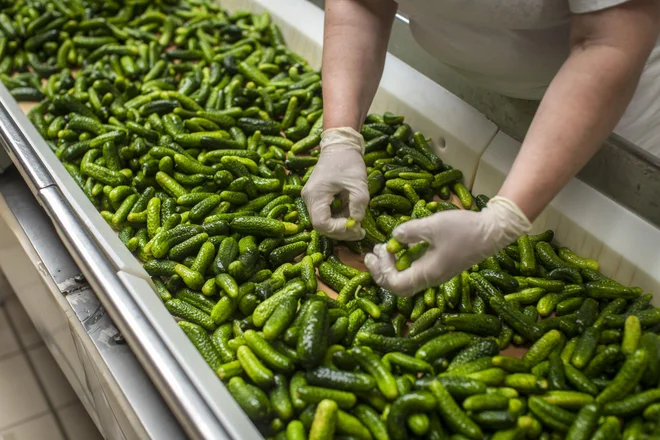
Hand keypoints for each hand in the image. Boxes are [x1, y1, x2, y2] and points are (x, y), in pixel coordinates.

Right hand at [301, 128, 369, 240]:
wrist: (339, 145)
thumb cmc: (348, 161)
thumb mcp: (358, 184)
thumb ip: (359, 205)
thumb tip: (356, 223)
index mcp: (316, 194)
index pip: (321, 224)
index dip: (338, 230)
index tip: (355, 227)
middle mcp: (309, 198)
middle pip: (320, 226)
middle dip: (340, 231)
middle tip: (359, 232)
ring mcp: (311, 198)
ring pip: (323, 222)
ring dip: (340, 226)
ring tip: (358, 225)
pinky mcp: (317, 197)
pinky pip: (325, 214)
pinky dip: (338, 218)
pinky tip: (351, 216)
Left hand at [364, 196, 530, 295]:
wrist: (493, 231)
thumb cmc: (464, 229)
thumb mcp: (433, 226)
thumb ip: (410, 232)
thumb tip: (394, 237)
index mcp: (428, 273)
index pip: (396, 285)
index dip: (381, 272)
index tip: (376, 253)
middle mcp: (431, 278)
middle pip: (399, 286)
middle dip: (382, 271)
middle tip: (372, 254)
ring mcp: (436, 273)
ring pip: (406, 278)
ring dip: (391, 265)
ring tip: (382, 248)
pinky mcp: (440, 265)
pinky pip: (415, 269)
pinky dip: (403, 261)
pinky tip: (400, 246)